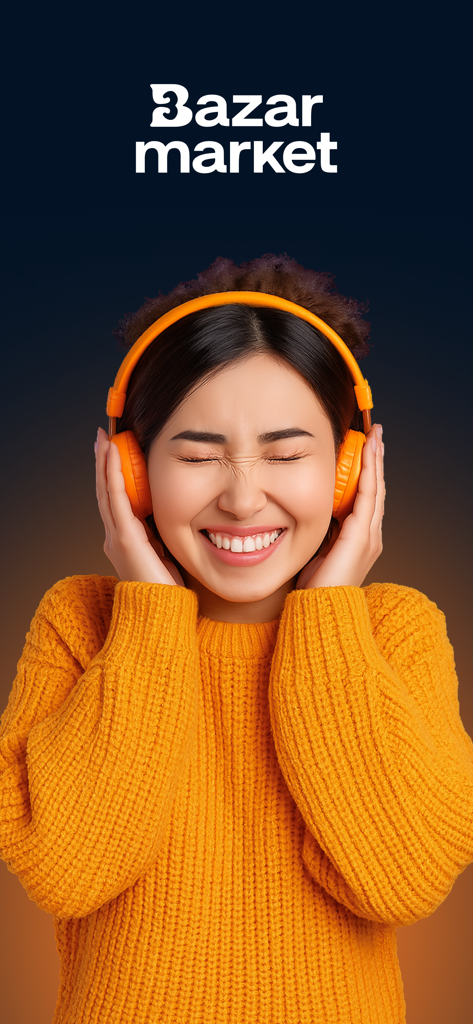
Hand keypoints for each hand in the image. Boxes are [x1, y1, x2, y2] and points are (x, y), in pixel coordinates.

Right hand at [95, 427, 184, 585]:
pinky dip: (112, 475)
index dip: (112, 476)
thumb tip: (171, 521)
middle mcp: (115, 536)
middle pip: (106, 492)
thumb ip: (161, 537)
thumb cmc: (166, 590)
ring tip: (103, 440)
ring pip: (106, 491)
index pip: (115, 501)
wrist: (160, 614)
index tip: (113, 453)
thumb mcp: (165, 555)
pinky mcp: (124, 537)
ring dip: (104, 463)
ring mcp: (117, 536)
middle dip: (103, 464)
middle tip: (102, 438)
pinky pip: (116, 499)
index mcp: (125, 540)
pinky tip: (112, 456)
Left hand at [296, 424, 384, 589]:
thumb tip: (303, 512)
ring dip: (375, 462)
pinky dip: (370, 474)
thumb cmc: (314, 589)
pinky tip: (368, 456)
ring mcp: (369, 537)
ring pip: (375, 490)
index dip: (367, 473)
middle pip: (375, 490)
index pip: (366, 498)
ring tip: (375, 438)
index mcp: (359, 540)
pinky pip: (368, 498)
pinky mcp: (362, 537)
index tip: (364, 449)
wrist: (321, 612)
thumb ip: (318, 533)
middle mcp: (369, 536)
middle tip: (374, 435)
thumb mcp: (315, 552)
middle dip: (375, 461)